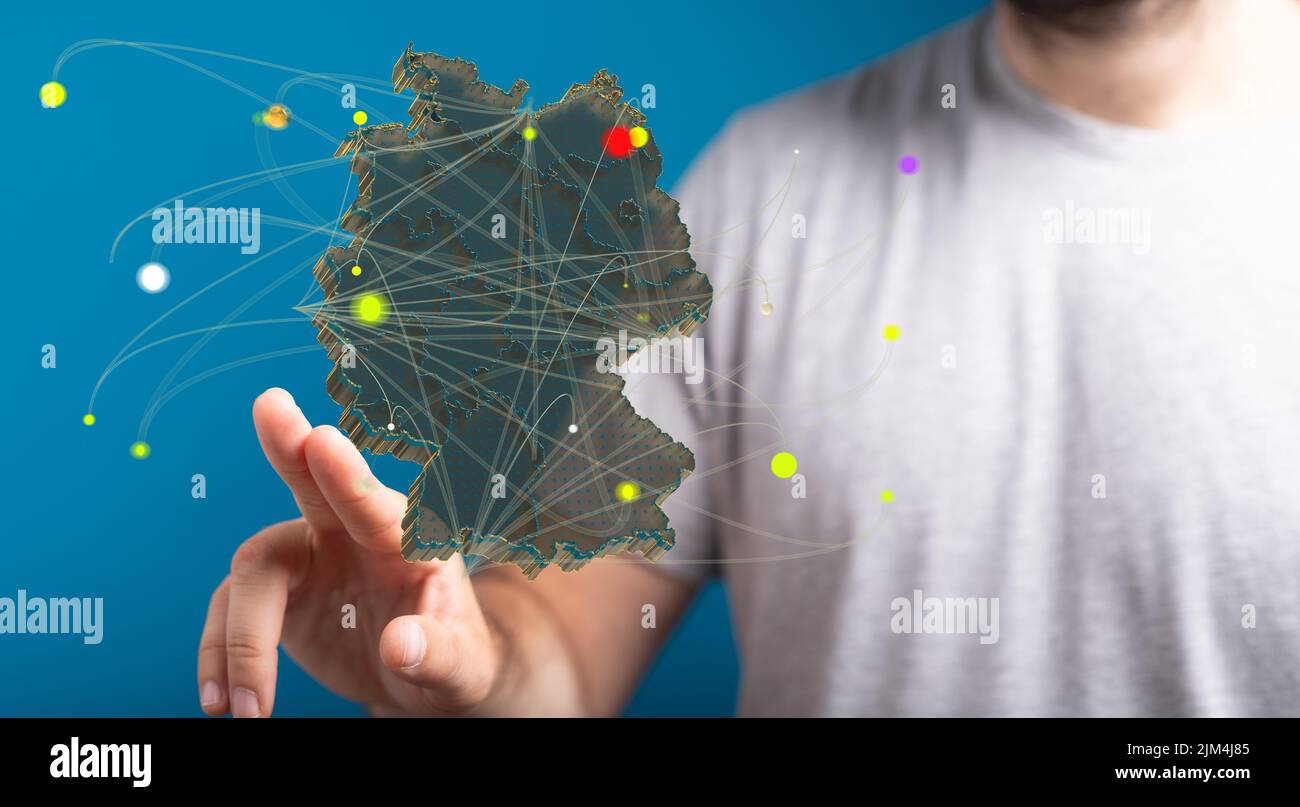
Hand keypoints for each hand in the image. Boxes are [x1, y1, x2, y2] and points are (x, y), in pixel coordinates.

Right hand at [197, 387, 499, 716]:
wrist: (425, 680)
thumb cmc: (454, 661)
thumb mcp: (461, 667)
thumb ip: (438, 653)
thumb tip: (401, 644)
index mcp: (408, 542)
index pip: (376, 506)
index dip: (348, 476)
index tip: (323, 441)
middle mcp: (352, 535)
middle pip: (312, 484)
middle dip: (288, 445)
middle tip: (270, 405)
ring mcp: (309, 557)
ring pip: (253, 573)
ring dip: (241, 641)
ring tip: (243, 711)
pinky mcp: (275, 592)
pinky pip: (229, 613)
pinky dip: (220, 657)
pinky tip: (221, 703)